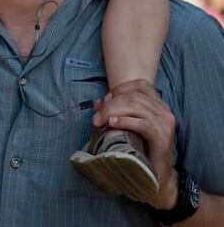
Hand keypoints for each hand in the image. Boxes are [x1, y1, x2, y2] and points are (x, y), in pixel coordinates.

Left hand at [93, 79, 178, 209]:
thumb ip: (119, 111)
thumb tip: (99, 103)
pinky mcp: (162, 136)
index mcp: (160, 105)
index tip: (105, 100)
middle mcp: (165, 110)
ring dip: (113, 111)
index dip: (120, 89)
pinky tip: (112, 124)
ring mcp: (165, 123)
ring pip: (136, 107)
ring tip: (100, 121)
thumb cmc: (142, 149)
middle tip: (97, 116)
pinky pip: (141, 123)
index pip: (140, 85)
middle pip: (134, 96)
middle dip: (111, 103)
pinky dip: (124, 121)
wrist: (157, 176)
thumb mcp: (131, 126)